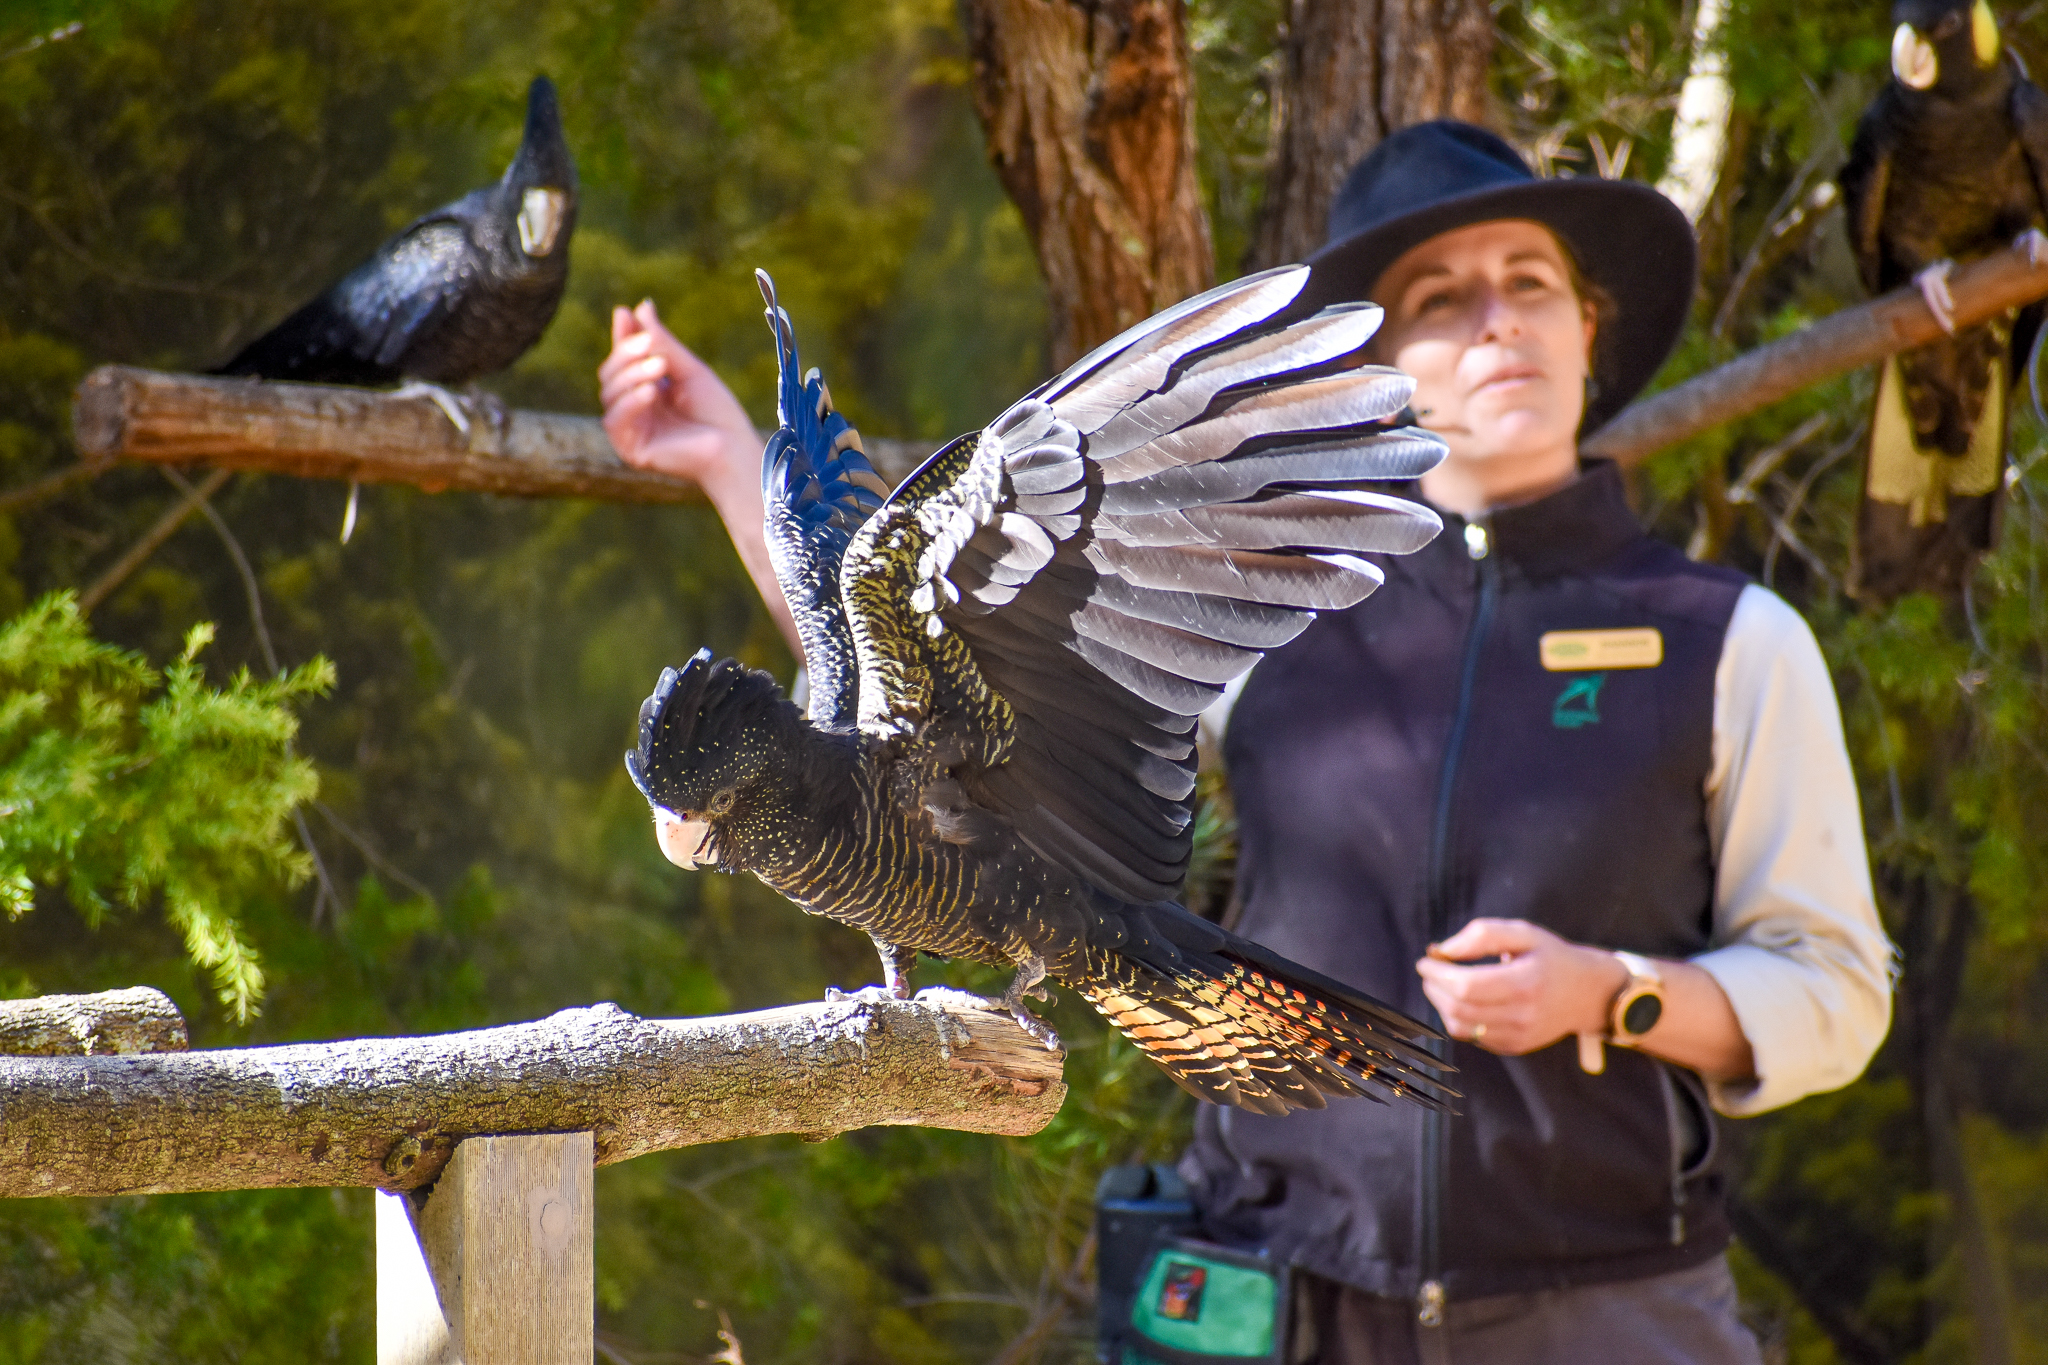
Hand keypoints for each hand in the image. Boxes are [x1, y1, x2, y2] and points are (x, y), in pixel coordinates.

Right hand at [598, 300, 758, 497]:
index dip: (621, 336)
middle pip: (609, 372)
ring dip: (632, 375)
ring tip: (660, 366)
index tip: (624, 313)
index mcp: (646, 387)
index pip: (623, 358)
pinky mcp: (631, 449)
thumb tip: (641, 306)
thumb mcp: (688, 369)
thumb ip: (662, 342)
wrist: (733, 448)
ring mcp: (631, 428)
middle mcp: (634, 408)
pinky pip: (614, 420)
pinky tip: (650, 392)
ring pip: (609, 393)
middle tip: (652, 345)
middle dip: (627, 354)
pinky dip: (630, 402)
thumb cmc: (717, 411)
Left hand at [1414, 918, 1627, 1055]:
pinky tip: (1460, 1000)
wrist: (1587, 993)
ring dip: (1440, 1004)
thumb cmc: (1552, 958)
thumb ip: (1482, 935)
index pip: (1467, 986)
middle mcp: (1523, 1015)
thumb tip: (1444, 950)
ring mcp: (1518, 1036)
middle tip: (1430, 970)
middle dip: (1434, 987)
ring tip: (1440, 984)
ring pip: (1460, 1026)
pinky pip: (1472, 1037)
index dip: (1438, 974)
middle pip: (1459, 1008)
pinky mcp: (1514, 1047)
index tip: (1426, 960)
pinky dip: (1457, 1018)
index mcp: (1526, 982)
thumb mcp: (1523, 933)